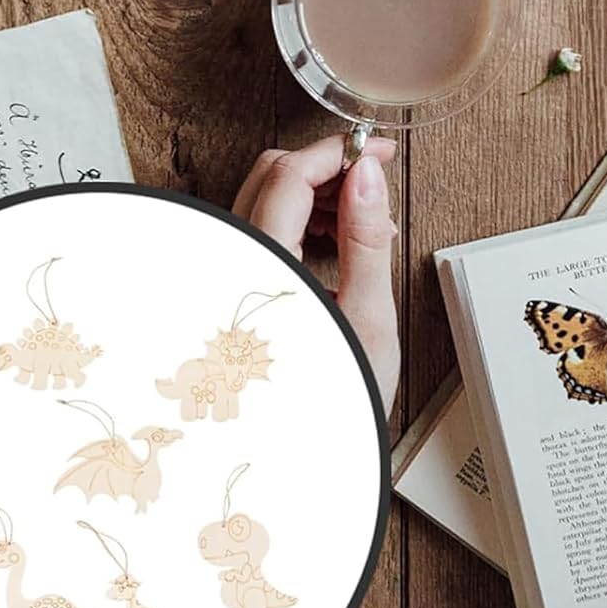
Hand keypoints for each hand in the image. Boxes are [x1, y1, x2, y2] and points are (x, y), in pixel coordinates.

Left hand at [232, 135, 399, 415]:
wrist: (299, 457)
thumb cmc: (334, 402)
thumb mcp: (367, 318)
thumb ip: (365, 238)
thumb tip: (367, 176)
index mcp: (264, 267)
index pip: (292, 174)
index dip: (340, 151)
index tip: (377, 150)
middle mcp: (233, 263)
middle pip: (273, 175)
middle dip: (329, 170)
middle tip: (375, 184)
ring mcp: (229, 272)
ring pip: (264, 197)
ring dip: (315, 194)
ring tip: (362, 224)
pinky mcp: (233, 285)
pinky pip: (260, 226)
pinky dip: (298, 219)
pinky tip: (333, 243)